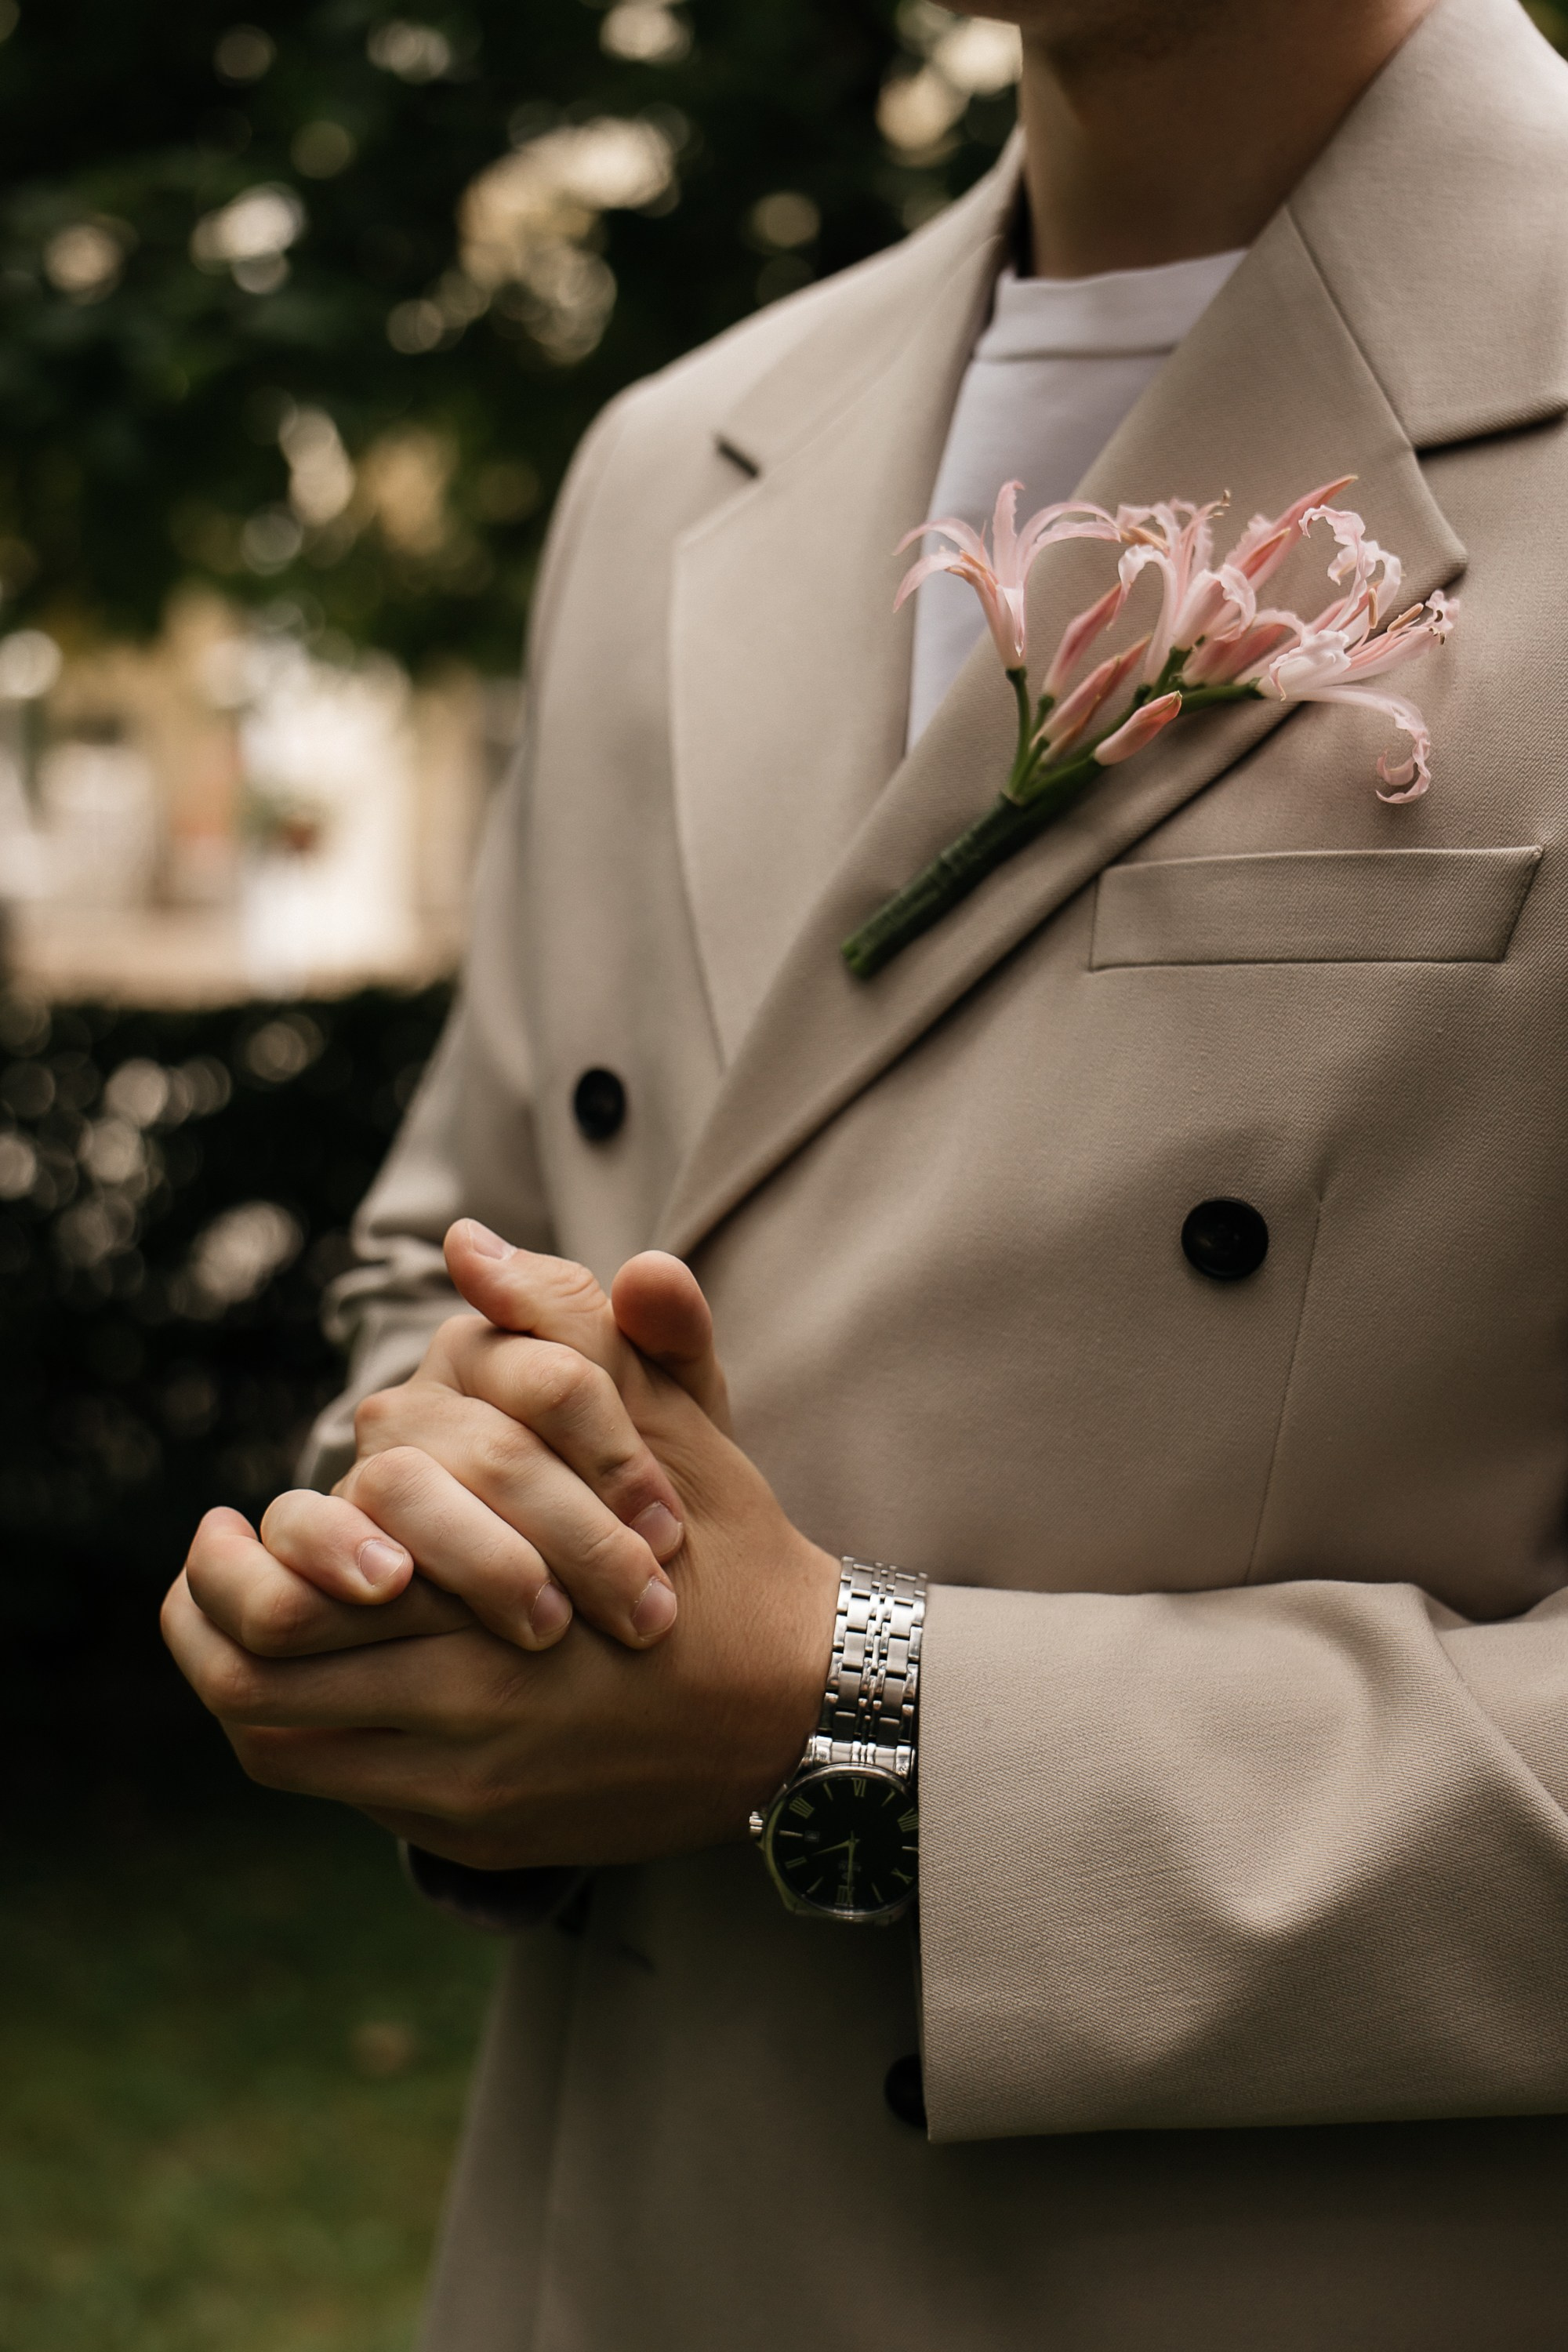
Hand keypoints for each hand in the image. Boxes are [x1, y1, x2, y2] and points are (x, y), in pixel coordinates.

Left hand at [163, 1238, 841, 1867]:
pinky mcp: (480, 1831)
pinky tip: (308, 1688)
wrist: (806, 1710)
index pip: (303, 1587)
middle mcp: (473, 1700)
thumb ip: (578, 1327)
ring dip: (235, 1684)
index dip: (233, 1560)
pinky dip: (297, 1739)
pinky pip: (340, 1794)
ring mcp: (472, 1781)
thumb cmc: (733, 1555)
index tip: (218, 1521)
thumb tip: (471, 1248)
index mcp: (505, 1587)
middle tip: (203, 1568)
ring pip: (283, 1745)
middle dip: (205, 1621)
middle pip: (262, 1677)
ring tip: (229, 1628)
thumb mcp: (677, 1425)